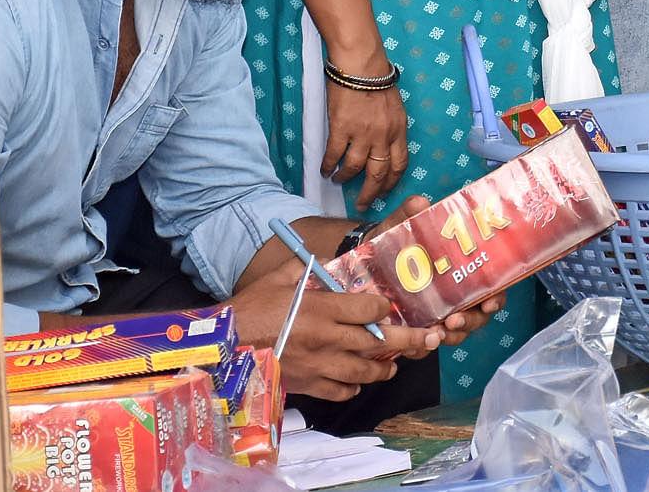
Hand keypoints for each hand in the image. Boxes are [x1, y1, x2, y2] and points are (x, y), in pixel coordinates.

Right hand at [227, 260, 407, 400]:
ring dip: (383, 369)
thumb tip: (321, 257)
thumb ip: (304, 267)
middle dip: (407, 341)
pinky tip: (356, 383)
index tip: (387, 307)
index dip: (383, 308)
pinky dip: (351, 389)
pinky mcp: (306, 385)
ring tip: (393, 366)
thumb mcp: (276, 279)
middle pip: (377, 343)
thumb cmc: (247, 310)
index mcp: (321, 309)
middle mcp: (326, 339)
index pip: (369, 310)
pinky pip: (338, 392)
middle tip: (427, 340)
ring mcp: (318, 365)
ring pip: (363, 372)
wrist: (221, 348)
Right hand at [323, 67, 408, 207]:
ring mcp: (362, 134)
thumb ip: (391, 129)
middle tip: (363, 204)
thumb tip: (384, 147)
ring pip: (354, 168)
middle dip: (371, 193)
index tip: (384, 191)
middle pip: (378, 174)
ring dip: (345, 178)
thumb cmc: (377, 80)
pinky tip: (325, 170)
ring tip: (339, 180)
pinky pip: (334, 155)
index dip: (391, 182)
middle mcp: (383, 136)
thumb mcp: (395, 108)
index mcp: (399, 130)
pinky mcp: (341, 128)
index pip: (399, 165)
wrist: (361, 64)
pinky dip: (329, 165)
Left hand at [364, 195, 502, 348]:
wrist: (363, 261)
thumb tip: (420, 202)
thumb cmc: (392, 242)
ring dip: (451, 337)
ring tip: (436, 334)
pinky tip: (416, 345)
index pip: (490, 287)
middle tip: (454, 320)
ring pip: (456, 333)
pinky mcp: (417, 328)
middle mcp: (456, 296)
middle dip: (470, 321)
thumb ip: (409, 213)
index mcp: (461, 271)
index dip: (496, 297)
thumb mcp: (400, 225)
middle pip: (477, 316)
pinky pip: (425, 345)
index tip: (490, 301)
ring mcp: (438, 314)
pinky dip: (424, 347)